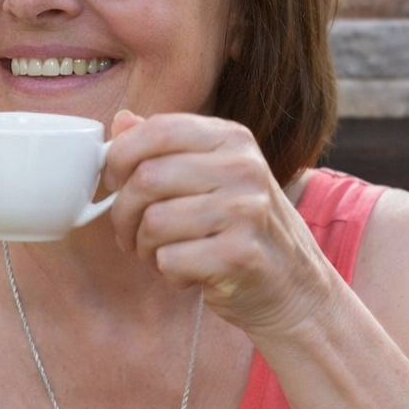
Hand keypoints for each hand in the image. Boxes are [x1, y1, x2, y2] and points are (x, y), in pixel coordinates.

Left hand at [105, 110, 341, 337]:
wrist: (294, 287)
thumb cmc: (237, 228)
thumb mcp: (208, 175)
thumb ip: (164, 147)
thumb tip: (121, 120)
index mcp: (231, 139)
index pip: (158, 130)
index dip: (119, 157)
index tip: (114, 181)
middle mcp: (243, 168)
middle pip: (146, 179)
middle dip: (123, 213)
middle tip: (129, 232)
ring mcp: (246, 210)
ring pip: (153, 222)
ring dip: (144, 247)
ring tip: (163, 253)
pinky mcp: (240, 255)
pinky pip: (169, 260)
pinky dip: (167, 273)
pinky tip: (189, 272)